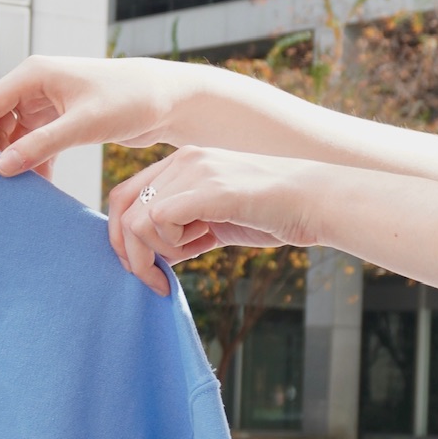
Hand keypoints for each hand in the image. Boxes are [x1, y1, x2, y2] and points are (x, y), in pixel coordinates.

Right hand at [0, 56, 193, 176]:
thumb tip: (2, 168)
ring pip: (11, 137)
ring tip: (25, 189)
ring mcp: (45, 104)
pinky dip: (33, 163)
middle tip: (9, 186)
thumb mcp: (83, 124)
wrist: (168, 100)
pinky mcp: (58, 120)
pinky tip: (42, 185)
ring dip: (16, 162)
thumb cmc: (131, 100)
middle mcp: (33, 86)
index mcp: (32, 75)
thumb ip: (41, 145)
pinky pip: (32, 144)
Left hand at [108, 148, 319, 295]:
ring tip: (192, 254)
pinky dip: (171, 246)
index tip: (143, 267)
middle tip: (153, 278)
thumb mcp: (214, 219)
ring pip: (138, 220)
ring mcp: (195, 170)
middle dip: (131, 252)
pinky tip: (201, 247)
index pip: (124, 196)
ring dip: (157, 252)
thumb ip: (181, 228)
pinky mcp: (208, 188)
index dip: (122, 236)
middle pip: (123, 208)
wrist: (315, 203)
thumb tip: (148, 257)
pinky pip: (158, 220)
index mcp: (182, 163)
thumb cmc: (270, 214)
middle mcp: (183, 160)